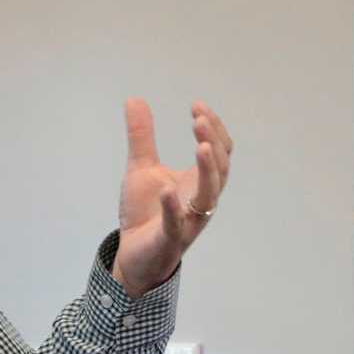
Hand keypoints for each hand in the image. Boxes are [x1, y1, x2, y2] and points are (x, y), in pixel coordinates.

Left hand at [110, 99, 232, 298]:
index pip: (217, 151)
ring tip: (201, 146)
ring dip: (207, 170)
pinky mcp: (169, 239)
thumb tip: (135, 99)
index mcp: (197, 182)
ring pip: (208, 195)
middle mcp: (200, 200)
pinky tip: (168, 190)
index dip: (213, 129)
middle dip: (213, 143)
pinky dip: (174, 208)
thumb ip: (142, 137)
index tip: (197, 107)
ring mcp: (188, 220)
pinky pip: (176, 224)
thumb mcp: (141, 168)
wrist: (133, 254)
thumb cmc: (145, 213)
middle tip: (200, 119)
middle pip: (220, 169)